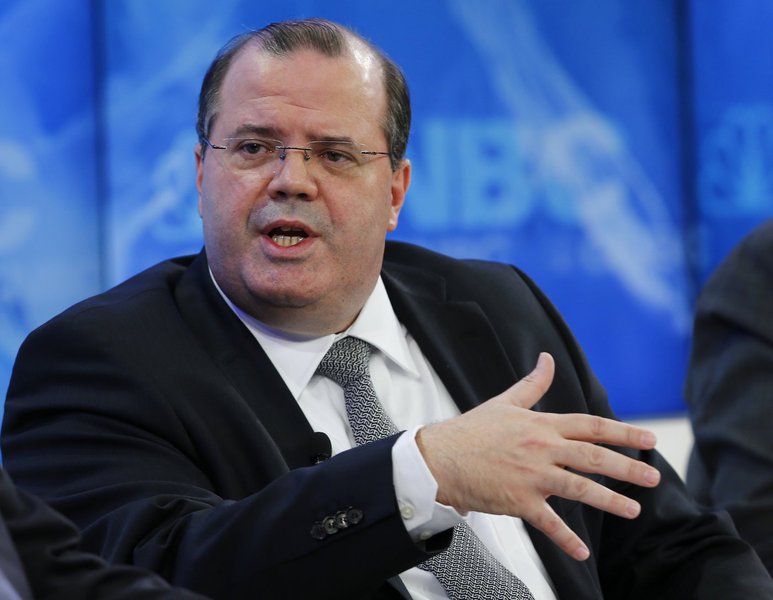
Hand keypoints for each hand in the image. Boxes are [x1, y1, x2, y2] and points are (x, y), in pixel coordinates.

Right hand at [416, 352, 659, 560]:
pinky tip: (582, 552)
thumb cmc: (471, 430)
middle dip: (627, 467)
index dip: (623, 432)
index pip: (590, 426)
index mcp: (541, 425)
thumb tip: (547, 359)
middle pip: (593, 457)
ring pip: (579, 488)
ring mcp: (531, 476)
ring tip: (634, 510)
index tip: (648, 439)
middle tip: (653, 477)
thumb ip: (533, 383)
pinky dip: (566, 539)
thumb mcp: (504, 402)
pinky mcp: (518, 501)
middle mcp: (541, 449)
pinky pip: (548, 523)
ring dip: (610, 500)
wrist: (439, 456)